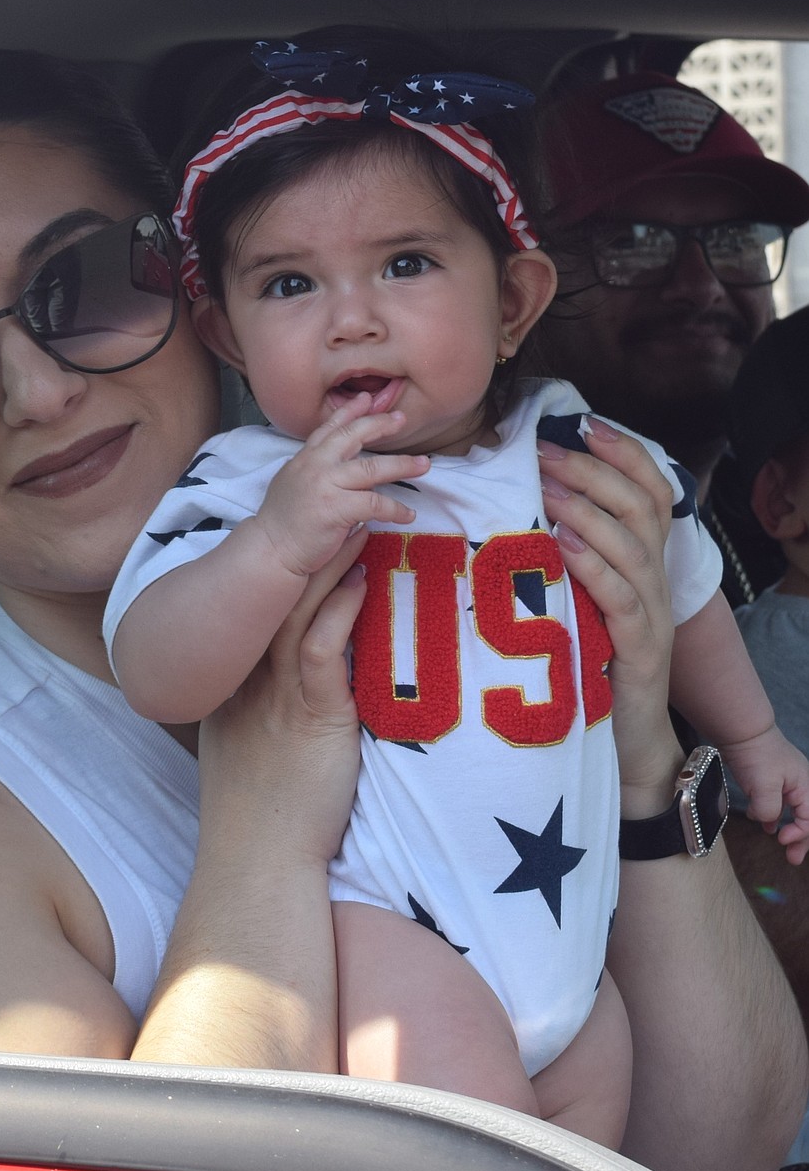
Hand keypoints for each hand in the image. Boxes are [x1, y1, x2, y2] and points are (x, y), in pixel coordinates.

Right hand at [198, 530, 368, 866]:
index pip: (250, 619)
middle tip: (328, 511)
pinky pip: (321, 652)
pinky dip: (339, 612)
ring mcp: (276, 698)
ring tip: (352, 526)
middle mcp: (248, 685)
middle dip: (299, 555)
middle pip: (270, 603)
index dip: (273, 576)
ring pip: (294, 615)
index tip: (296, 541)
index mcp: (232, 690)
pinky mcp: (311, 718)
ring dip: (324, 568)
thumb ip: (263, 714)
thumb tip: (289, 690)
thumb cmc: (260, 819)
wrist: (258, 862)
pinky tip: (360, 582)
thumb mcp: (248, 753)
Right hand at [252, 393, 427, 577]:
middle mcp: (314, 465)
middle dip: (380, 425)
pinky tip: (408, 514)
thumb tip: (339, 466)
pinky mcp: (336, 509)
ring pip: (372, 468)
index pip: (330, 428)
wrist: (271, 550)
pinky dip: (396, 509)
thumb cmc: (283, 523)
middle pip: (353, 436)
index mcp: (304, 459)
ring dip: (402, 466)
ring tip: (423, 465)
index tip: (368, 398)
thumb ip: (314, 470)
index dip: (350, 411)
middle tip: (401, 419)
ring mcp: (325, 485)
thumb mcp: (292, 484)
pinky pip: (375, 503)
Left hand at [537, 419, 678, 805]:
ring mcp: (652, 616)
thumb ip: (560, 559)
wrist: (625, 748)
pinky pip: (622, 598)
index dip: (621, 453)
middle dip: (595, 470)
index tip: (580, 422)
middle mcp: (655, 581)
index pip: (648, 490)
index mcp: (641, 563)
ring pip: (632, 545)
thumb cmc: (588, 670)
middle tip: (547, 449)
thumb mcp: (575, 605)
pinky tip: (562, 543)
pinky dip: (593, 564)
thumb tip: (514, 508)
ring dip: (589, 508)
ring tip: (549, 485)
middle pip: (640, 506)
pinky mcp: (640, 651)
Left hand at [721, 725, 808, 865]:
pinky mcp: (772, 780)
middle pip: (808, 818)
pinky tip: (766, 824)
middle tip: (793, 859)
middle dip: (802, 840)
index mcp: (806, 787)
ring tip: (782, 844)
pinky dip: (775, 816)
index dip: (799, 835)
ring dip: (790, 829)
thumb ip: (769, 810)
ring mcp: (787, 782)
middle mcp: (801, 785)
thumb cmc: (757, 754)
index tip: (781, 841)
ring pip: (794, 812)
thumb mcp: (764, 786)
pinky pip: (780, 803)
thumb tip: (767, 822)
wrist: (741, 731)